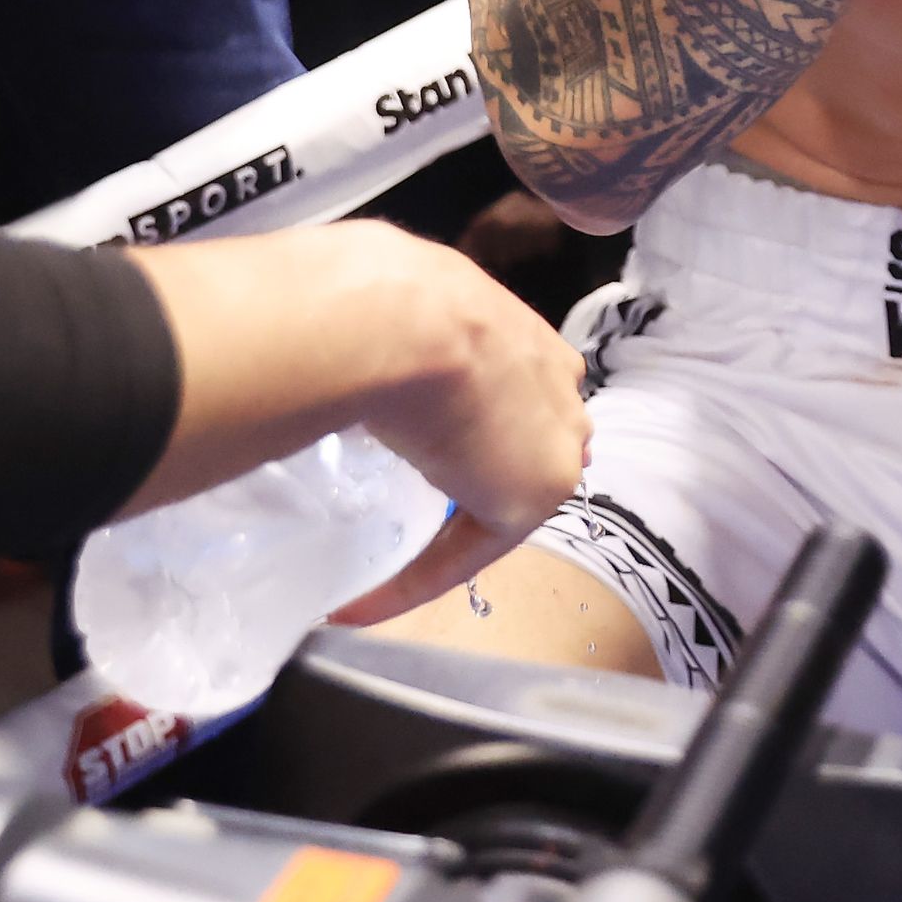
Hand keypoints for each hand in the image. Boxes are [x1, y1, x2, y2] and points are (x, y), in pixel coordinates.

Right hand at [332, 236, 589, 623]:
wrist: (406, 319)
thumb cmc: (388, 299)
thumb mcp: (405, 305)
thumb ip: (401, 332)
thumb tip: (342, 327)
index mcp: (532, 341)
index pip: (505, 398)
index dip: (458, 428)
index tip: (405, 447)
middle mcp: (559, 392)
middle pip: (515, 450)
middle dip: (466, 479)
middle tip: (402, 505)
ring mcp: (555, 446)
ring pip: (496, 500)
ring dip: (444, 530)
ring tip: (381, 558)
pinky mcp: (528, 501)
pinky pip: (468, 553)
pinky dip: (414, 579)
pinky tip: (361, 602)